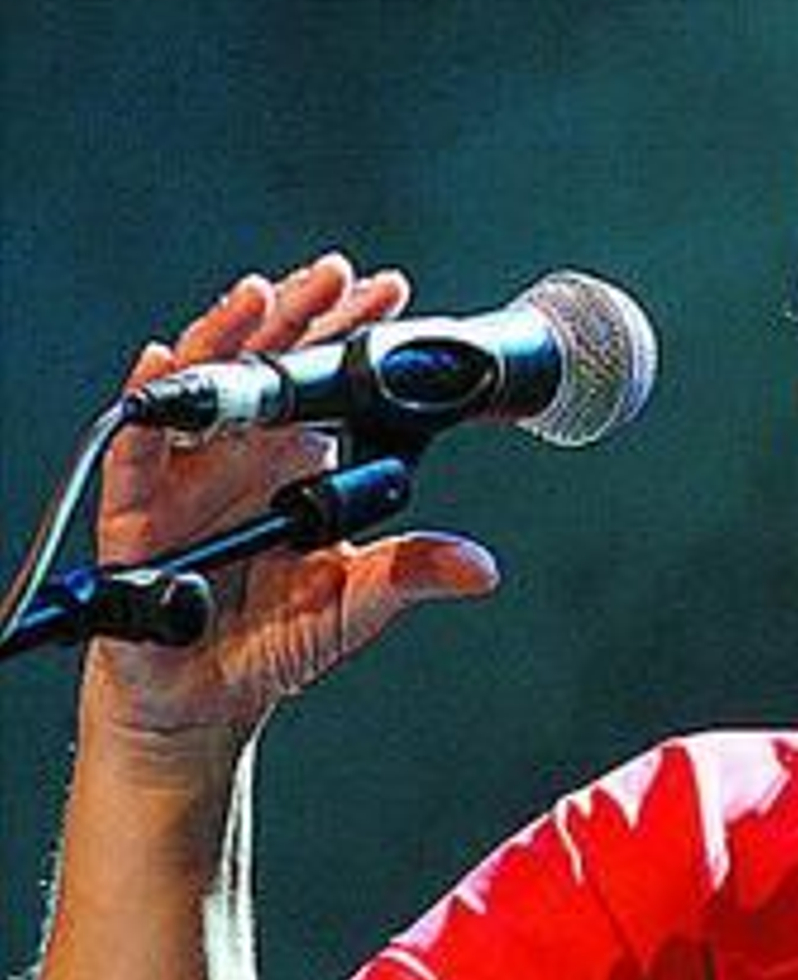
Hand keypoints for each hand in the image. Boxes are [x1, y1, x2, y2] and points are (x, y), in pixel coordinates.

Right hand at [83, 253, 498, 780]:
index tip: (386, 292)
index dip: (350, 332)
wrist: (203, 704)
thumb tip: (479, 567)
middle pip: (267, 366)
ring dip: (230, 338)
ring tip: (262, 296)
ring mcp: (187, 479)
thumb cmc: (270, 645)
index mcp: (292, 462)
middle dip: (301, 315)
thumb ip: (409, 575)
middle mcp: (240, 457)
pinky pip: (137, 454)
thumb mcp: (354, 605)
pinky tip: (164, 364)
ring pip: (204, 391)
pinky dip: (148, 408)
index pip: (323, 381)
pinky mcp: (137, 516)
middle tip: (334, 275)